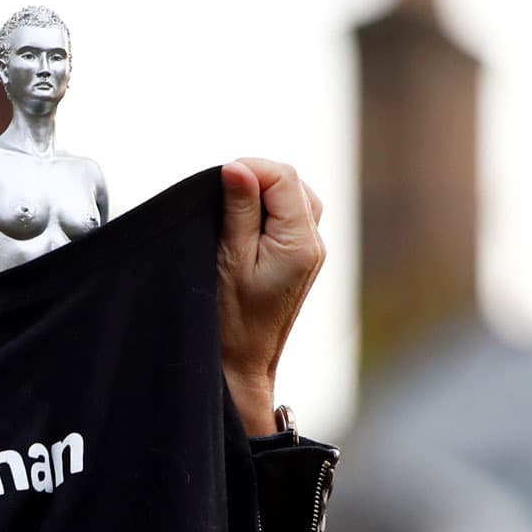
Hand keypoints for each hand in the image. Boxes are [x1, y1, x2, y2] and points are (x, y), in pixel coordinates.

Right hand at [217, 157, 325, 436]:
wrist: (241, 365)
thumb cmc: (229, 319)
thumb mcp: (229, 258)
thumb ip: (238, 210)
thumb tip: (237, 166)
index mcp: (300, 244)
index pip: (283, 177)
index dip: (250, 168)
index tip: (217, 181)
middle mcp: (313, 245)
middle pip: (293, 183)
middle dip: (257, 179)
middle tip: (220, 197)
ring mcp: (310, 252)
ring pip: (295, 197)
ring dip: (263, 193)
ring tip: (230, 211)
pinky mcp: (300, 259)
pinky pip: (292, 216)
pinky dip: (269, 209)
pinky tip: (245, 224)